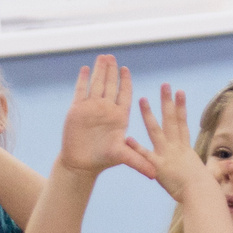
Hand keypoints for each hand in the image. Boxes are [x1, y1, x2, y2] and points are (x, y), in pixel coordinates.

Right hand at [57, 55, 155, 178]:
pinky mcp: (77, 109)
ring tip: (103, 57)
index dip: (125, 82)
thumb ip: (138, 162)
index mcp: (119, 116)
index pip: (124, 94)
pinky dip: (83, 79)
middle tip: (113, 57)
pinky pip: (81, 90)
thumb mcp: (123, 157)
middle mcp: (106, 110)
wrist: (81, 163)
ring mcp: (91, 108)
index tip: (126, 70)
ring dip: (100, 70)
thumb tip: (155, 175)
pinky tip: (86, 68)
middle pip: (110, 85)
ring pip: (97, 84)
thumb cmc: (103, 160)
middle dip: (112, 71)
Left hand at [137, 86, 207, 201]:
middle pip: (170, 120)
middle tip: (164, 85)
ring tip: (142, 99)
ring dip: (148, 114)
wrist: (201, 195)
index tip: (179, 92)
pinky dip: (136, 148)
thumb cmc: (207, 189)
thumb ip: (222, 168)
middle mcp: (176, 148)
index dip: (180, 108)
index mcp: (186, 150)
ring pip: (155, 131)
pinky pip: (145, 156)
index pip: (182, 124)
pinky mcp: (159, 167)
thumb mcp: (214, 175)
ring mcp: (167, 155)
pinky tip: (127, 138)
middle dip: (167, 102)